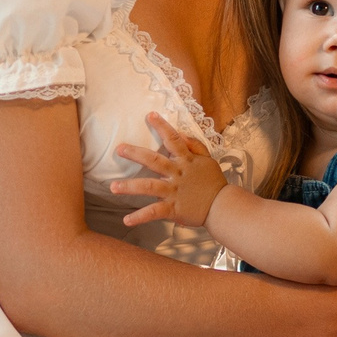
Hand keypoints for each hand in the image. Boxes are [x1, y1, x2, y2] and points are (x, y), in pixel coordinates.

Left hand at [111, 112, 226, 227]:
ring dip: (130, 187)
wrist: (222, 206)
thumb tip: (181, 134)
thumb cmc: (213, 182)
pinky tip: (126, 220)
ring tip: (113, 186)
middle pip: (154, 161)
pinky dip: (140, 217)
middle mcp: (177, 174)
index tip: (150, 116)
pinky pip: (154, 212)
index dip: (162, 127)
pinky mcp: (173, 209)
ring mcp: (174, 192)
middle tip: (119, 149)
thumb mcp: (207, 159)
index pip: (173, 140)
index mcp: (186, 161)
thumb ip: (195, 145)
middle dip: (136, 154)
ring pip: (149, 187)